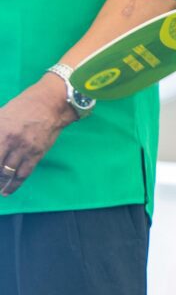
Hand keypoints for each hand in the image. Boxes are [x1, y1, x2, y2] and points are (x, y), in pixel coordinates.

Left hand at [0, 75, 75, 196]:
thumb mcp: (0, 115)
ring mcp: (24, 149)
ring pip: (7, 173)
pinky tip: (7, 191)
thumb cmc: (22, 106)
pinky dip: (14, 185)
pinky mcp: (37, 154)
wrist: (51, 103)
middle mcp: (10, 142)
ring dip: (0, 183)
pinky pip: (23, 174)